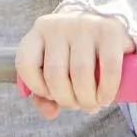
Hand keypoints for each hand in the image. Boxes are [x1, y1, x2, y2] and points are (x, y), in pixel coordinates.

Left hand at [17, 10, 134, 116]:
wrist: (109, 24)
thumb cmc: (78, 51)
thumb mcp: (57, 66)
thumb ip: (46, 93)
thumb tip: (50, 113)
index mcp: (39, 32)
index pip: (26, 64)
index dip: (37, 88)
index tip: (52, 95)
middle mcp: (58, 26)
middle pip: (55, 74)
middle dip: (67, 100)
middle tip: (79, 105)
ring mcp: (84, 26)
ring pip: (80, 73)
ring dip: (87, 99)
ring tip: (93, 104)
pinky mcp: (110, 31)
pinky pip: (108, 68)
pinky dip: (106, 91)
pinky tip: (106, 98)